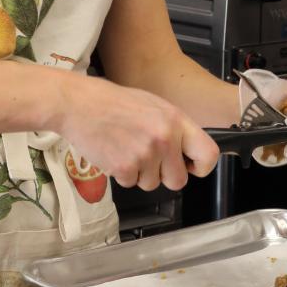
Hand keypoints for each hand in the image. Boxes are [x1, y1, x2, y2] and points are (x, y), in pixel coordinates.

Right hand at [54, 76, 219, 191]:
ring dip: (139, 174)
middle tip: (149, 161)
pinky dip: (122, 174)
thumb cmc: (113, 102)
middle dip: (164, 176)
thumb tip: (188, 151)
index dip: (201, 167)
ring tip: (126, 149)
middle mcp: (164, 138)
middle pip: (179, 180)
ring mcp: (144, 154)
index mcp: (175, 120)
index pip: (208, 154)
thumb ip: (173, 128)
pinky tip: (114, 152)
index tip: (191, 167)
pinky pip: (130, 183)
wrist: (78, 104)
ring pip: (152, 184)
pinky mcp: (124, 167)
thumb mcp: (153, 105)